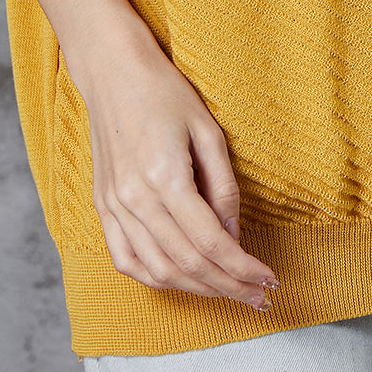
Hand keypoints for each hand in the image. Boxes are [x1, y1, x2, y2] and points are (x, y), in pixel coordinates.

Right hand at [77, 36, 279, 307]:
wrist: (114, 73)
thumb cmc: (165, 94)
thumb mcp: (208, 131)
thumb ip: (223, 186)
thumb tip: (234, 234)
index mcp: (165, 178)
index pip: (210, 242)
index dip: (242, 267)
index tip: (269, 279)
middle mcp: (135, 200)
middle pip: (187, 264)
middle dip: (228, 286)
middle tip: (259, 298)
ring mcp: (114, 206)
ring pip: (157, 270)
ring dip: (196, 289)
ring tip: (228, 292)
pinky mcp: (102, 206)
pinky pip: (125, 259)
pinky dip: (155, 278)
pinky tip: (180, 282)